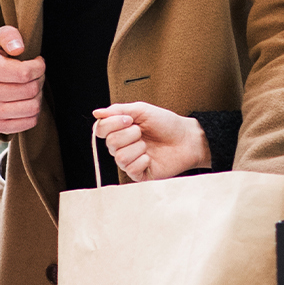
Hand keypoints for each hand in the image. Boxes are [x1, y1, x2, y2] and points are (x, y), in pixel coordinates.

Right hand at [0, 25, 44, 134]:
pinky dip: (34, 113)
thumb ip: (10, 36)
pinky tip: (27, 102)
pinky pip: (29, 123)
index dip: (39, 67)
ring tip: (31, 88)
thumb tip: (18, 49)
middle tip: (35, 75)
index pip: (25, 73)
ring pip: (33, 107)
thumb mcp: (3, 38)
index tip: (37, 62)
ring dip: (38, 96)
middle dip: (39, 80)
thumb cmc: (0, 56)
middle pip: (31, 90)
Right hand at [93, 103, 210, 180]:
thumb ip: (118, 110)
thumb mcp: (142, 110)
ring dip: (138, 148)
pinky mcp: (139, 174)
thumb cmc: (167, 124)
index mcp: (120, 130)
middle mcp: (122, 147)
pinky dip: (143, 160)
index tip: (129, 119)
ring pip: (119, 157)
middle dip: (130, 134)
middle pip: (110, 143)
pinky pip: (130, 169)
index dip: (112, 124)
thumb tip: (96, 113)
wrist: (186, 139)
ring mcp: (129, 161)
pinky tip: (151, 157)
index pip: (101, 129)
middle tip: (143, 132)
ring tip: (148, 145)